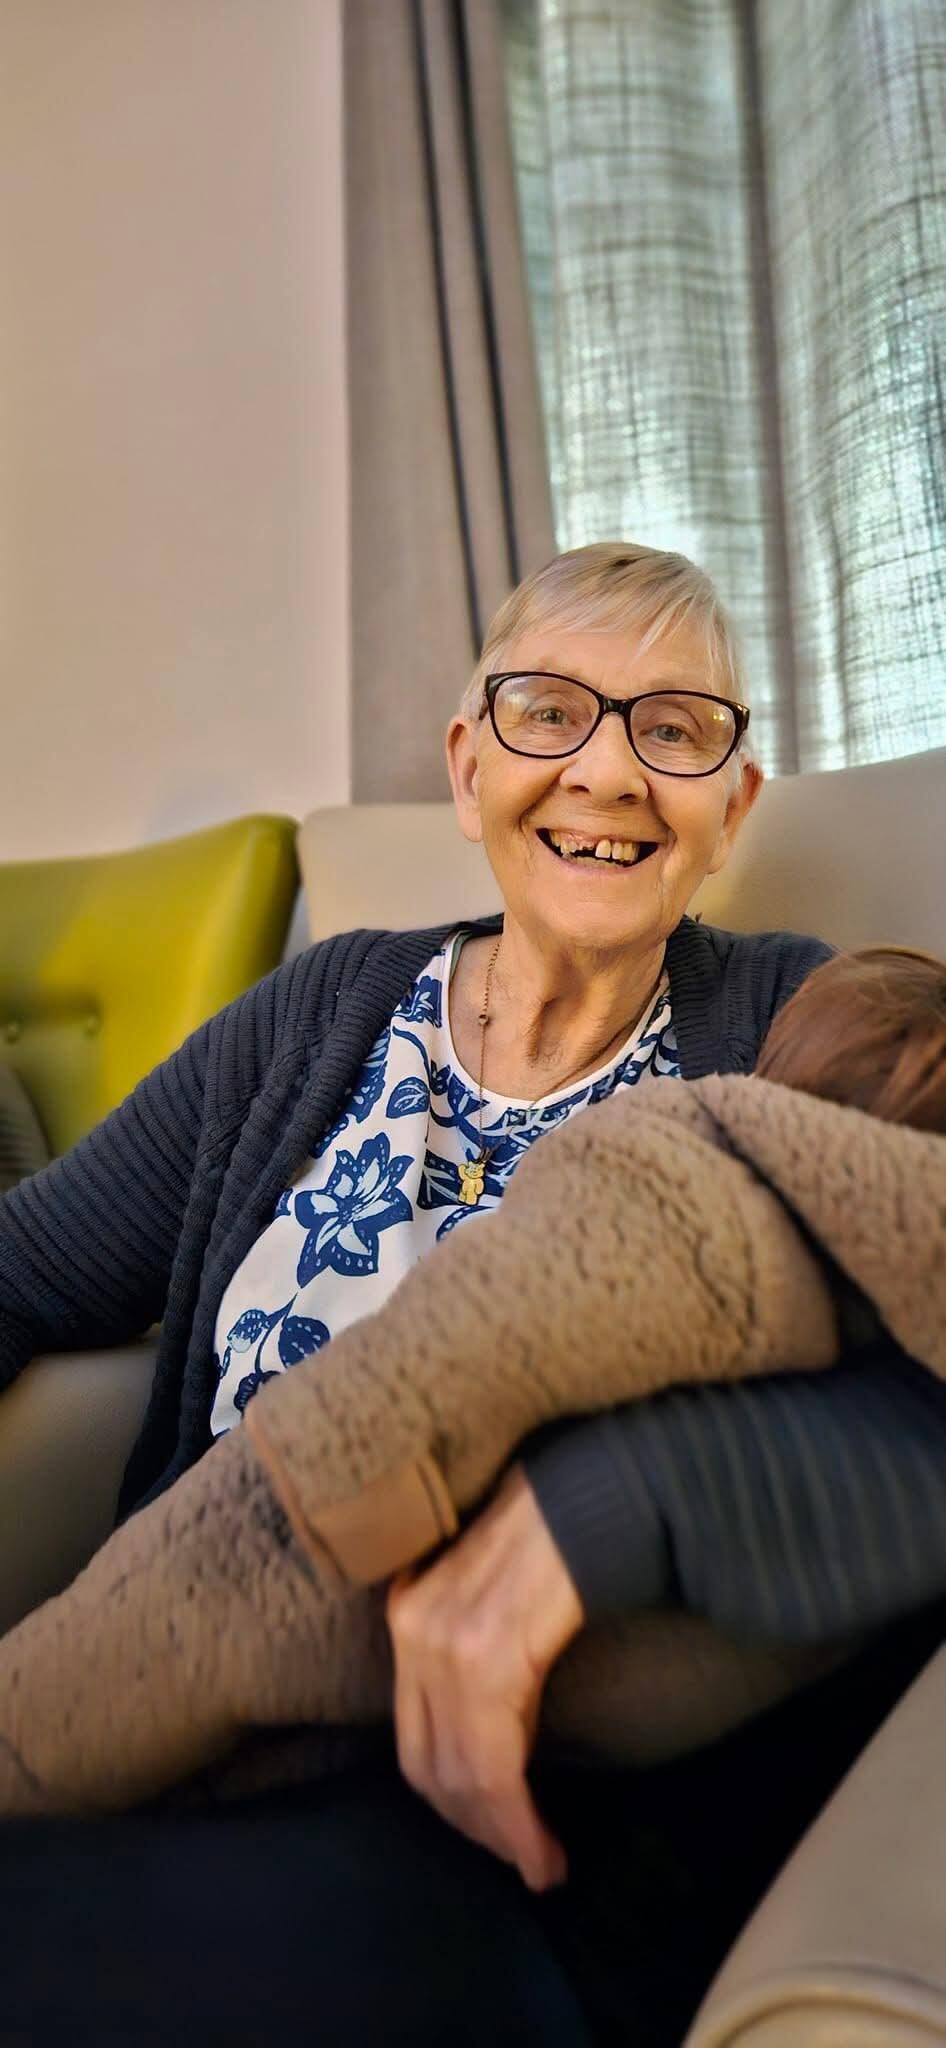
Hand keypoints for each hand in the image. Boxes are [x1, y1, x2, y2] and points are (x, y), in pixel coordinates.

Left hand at [386, 1464, 583, 1890]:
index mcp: (406, 1616)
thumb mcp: (488, 1599)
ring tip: (540, 1865)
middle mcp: (413, 1633)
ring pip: (462, 1776)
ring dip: (502, 1834)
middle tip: (518, 1859)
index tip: (490, 1833)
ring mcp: (445, 1646)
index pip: (413, 1738)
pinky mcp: (487, 1660)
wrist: (587, 1497)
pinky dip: (516, 1819)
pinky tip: (542, 1848)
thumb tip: (490, 1734)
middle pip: (428, 1766)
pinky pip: (493, 1765)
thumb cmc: (551, 1539)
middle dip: (473, 1825)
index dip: (449, 1799)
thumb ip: (473, 1656)